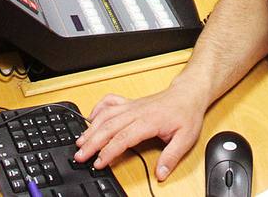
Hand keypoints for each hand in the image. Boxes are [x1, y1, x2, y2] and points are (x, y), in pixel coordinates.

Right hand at [74, 82, 207, 179]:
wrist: (188, 94)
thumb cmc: (186, 114)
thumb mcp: (186, 138)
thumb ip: (171, 157)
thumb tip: (160, 174)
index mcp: (149, 121)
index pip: (123, 137)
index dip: (109, 151)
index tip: (99, 163)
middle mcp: (136, 111)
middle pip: (109, 126)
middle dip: (92, 142)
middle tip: (80, 156)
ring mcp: (132, 106)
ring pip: (106, 115)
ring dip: (91, 128)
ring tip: (79, 142)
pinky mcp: (130, 103)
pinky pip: (109, 101)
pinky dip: (98, 108)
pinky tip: (90, 118)